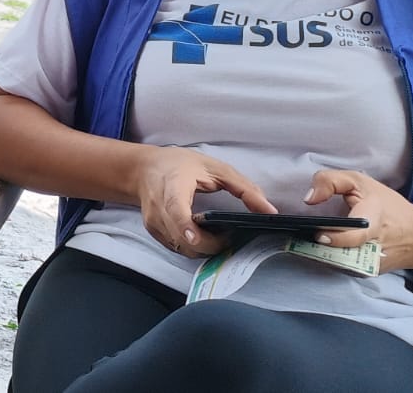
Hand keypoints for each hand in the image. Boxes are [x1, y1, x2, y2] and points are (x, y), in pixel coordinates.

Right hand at [135, 146, 275, 256]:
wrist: (142, 170)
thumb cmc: (178, 165)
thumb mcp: (214, 167)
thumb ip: (244, 188)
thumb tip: (270, 211)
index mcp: (173, 185)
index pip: (175, 209)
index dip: (185, 226)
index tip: (196, 238)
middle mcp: (159, 207)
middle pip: (182, 237)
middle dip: (210, 244)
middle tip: (230, 236)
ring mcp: (154, 223)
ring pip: (182, 248)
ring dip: (204, 248)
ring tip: (219, 235)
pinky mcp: (154, 233)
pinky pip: (178, 248)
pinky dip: (193, 247)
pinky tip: (204, 236)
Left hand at [305, 169, 412, 271]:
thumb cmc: (386, 206)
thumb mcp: (359, 182)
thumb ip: (329, 182)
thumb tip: (309, 198)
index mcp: (373, 222)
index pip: (352, 236)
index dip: (333, 236)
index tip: (318, 233)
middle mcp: (371, 248)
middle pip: (336, 252)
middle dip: (318, 245)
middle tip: (310, 235)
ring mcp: (368, 265)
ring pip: (333, 262)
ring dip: (319, 252)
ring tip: (312, 239)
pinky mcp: (365, 274)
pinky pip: (339, 267)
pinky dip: (328, 257)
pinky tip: (324, 247)